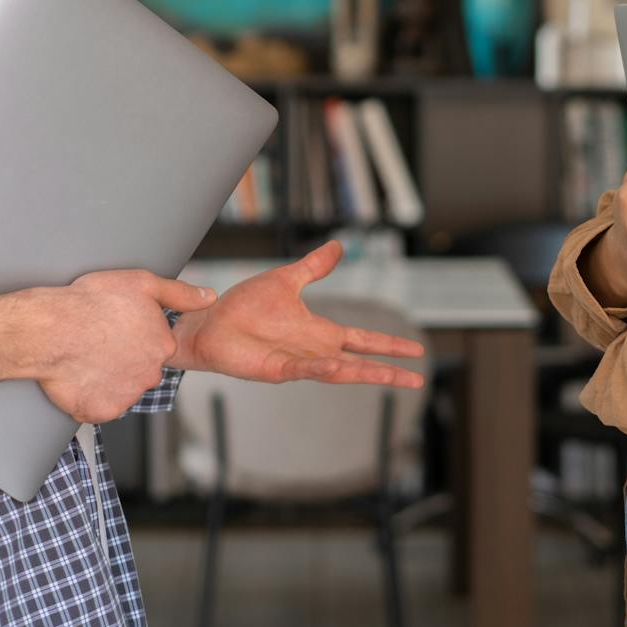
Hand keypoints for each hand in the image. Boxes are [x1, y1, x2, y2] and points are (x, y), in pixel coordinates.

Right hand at [0, 269, 217, 424]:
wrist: (49, 329)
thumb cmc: (90, 302)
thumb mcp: (141, 283)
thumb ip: (180, 294)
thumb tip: (209, 297)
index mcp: (162, 344)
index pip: (155, 347)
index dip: (133, 336)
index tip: (113, 328)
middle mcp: (151, 374)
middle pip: (140, 370)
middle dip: (123, 360)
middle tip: (97, 343)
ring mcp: (127, 396)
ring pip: (121, 389)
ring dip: (106, 378)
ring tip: (84, 358)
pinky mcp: (102, 412)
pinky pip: (100, 406)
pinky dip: (89, 396)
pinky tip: (78, 376)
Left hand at [169, 241, 426, 387]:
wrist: (209, 321)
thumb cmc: (243, 306)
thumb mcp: (287, 279)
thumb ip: (313, 267)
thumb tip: (337, 247)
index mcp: (318, 331)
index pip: (362, 340)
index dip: (388, 345)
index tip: (415, 349)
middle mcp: (313, 350)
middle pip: (359, 363)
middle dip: (388, 372)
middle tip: (418, 379)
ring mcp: (297, 362)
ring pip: (339, 372)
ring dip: (366, 375)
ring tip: (393, 379)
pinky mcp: (275, 368)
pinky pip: (303, 370)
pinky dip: (320, 369)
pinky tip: (337, 365)